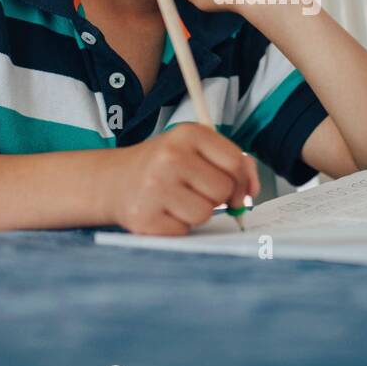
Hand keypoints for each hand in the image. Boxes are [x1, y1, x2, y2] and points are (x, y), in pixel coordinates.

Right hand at [108, 123, 259, 234]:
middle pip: (222, 190)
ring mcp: (154, 187)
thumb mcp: (196, 150)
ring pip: (205, 214)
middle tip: (194, 189)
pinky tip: (163, 212)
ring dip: (197, 212)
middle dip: (216, 196)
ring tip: (177, 200)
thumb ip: (233, 163)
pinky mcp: (145, 217)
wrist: (115, 180)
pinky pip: (184, 231)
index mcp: (187, 134)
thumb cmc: (165, 165)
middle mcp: (170, 157)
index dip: (243, 181)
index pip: (235, 162)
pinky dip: (178, 226)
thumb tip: (252, 191)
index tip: (236, 189)